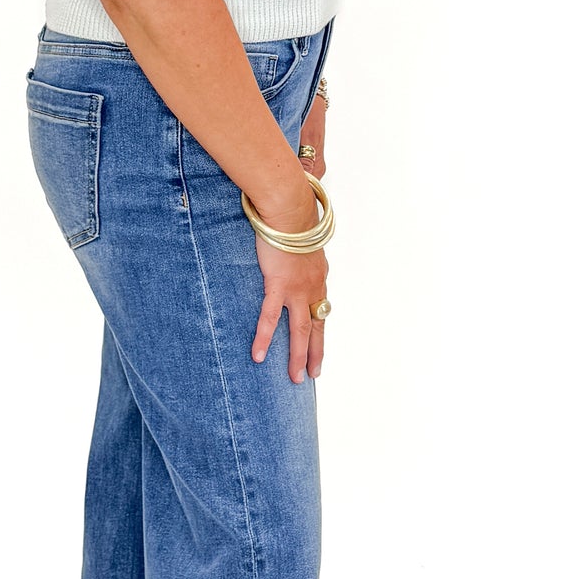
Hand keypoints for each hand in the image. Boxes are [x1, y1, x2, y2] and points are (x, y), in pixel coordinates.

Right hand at [250, 91, 330, 382]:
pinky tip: (257, 357)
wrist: (289, 200)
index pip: (321, 302)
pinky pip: (269, 318)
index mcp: (317, 269)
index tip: (318, 336)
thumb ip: (292, 227)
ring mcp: (297, 286)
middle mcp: (312, 283)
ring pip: (301, 330)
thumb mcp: (297, 221)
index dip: (319, 321)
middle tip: (314, 373)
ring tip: (297, 379)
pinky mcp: (278, 284)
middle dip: (316, 350)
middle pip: (318, 324)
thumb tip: (287, 214)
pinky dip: (263, 338)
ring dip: (298, 356)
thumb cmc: (292, 205)